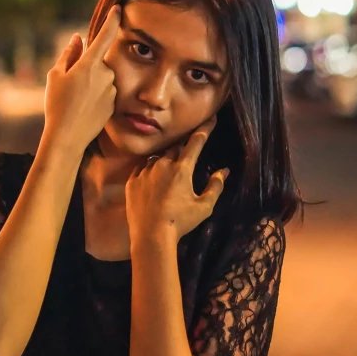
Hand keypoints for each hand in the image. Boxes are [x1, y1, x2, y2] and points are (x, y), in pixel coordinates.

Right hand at [42, 4, 120, 151]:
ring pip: (101, 78)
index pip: (105, 35)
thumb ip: (69, 55)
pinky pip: (105, 92)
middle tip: (70, 86)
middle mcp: (106, 74)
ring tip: (75, 100)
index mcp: (90, 64)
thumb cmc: (57, 105)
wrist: (68, 137)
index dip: (113, 20)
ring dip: (90, 83)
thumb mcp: (55, 76)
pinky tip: (83, 109)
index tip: (119, 9)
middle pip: (98, 62)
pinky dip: (95, 96)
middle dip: (86, 68)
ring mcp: (112, 90)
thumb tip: (77, 39)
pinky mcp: (114, 103)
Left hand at [124, 115, 229, 243]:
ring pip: (158, 157)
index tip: (211, 119)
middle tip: (187, 157)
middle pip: (175, 148)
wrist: (151, 236)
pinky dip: (149, 169)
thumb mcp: (204, 206)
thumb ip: (215, 186)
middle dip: (183, 150)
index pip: (195, 142)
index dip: (205, 129)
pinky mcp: (132, 180)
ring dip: (165, 160)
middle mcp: (162, 164)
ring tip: (169, 173)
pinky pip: (142, 168)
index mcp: (182, 168)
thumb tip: (224, 171)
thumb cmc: (181, 222)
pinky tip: (153, 179)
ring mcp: (145, 171)